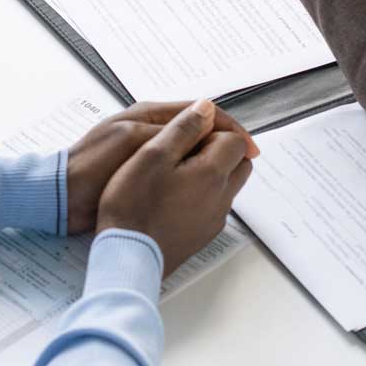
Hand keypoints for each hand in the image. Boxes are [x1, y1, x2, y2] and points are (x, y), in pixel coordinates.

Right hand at [95, 100, 255, 275]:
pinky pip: (212, 207)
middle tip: (185, 150)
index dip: (214, 131)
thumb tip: (206, 108)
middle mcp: (221, 198)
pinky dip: (201, 196)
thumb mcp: (151, 154)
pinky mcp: (202, 236)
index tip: (189, 134)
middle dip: (219, 151)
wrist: (127, 257)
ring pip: (226, 186)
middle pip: (238, 163)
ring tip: (173, 173)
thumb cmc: (133, 206)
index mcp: (212, 173)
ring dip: (210, 173)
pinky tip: (170, 198)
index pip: (236, 140)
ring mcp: (213, 220)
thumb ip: (182, 128)